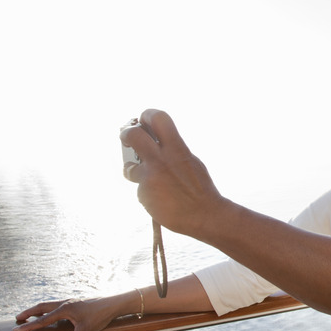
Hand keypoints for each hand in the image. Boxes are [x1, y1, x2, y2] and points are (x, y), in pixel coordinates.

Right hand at [13, 297, 123, 330]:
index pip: (43, 320)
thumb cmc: (100, 316)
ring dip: (39, 309)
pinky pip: (58, 305)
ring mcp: (71, 301)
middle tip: (17, 318)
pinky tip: (52, 314)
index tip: (16, 330)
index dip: (29, 326)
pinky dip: (50, 309)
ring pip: (50, 304)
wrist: (114, 303)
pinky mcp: (77, 302)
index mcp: (65, 309)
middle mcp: (65, 303)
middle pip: (42, 307)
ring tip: (31, 315)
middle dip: (29, 313)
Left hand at [120, 109, 225, 238]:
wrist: (205, 215)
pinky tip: (159, 200)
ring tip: (144, 178)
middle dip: (126, 134)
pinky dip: (147, 193)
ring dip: (133, 171)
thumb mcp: (191, 163)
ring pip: (130, 167)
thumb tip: (157, 147)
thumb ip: (174, 153)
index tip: (143, 121)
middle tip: (127, 139)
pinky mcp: (145, 193)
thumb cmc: (200, 191)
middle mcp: (162, 160)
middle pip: (133, 134)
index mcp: (177, 149)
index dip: (147, 115)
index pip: (158, 118)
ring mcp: (152, 177)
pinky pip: (139, 188)